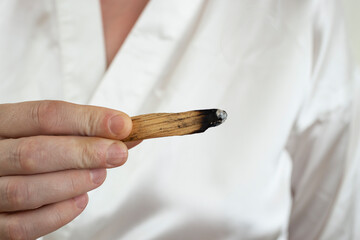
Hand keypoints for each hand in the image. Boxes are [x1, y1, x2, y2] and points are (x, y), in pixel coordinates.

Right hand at [0, 100, 136, 238]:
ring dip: (73, 182)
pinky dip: (58, 214)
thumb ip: (82, 131)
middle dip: (83, 153)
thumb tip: (125, 132)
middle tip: (118, 153)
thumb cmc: (27, 150)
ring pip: (25, 191)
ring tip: (100, 175)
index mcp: (2, 124)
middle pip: (33, 152)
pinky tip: (80, 200)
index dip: (87, 120)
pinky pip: (23, 226)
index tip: (121, 125)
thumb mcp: (46, 132)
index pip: (44, 116)